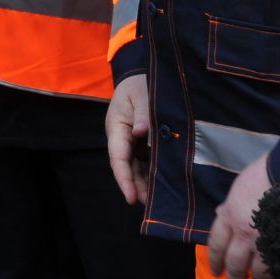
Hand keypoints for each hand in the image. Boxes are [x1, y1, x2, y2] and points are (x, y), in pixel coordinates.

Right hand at [106, 74, 152, 205]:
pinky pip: (146, 160)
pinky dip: (152, 172)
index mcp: (117, 127)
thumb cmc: (140, 82)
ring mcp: (132, 140)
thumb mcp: (143, 93)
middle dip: (136, 187)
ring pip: (136, 167)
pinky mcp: (143, 140)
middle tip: (150, 205)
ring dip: (144, 183)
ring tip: (156, 200)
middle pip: (127, 167)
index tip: (131, 198)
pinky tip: (162, 184)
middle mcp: (122, 137)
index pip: (118, 158)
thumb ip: (144, 112)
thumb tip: (141, 132)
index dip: (124, 179)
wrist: (140, 73)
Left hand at [206, 153, 274, 278]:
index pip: (216, 243)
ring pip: (257, 272)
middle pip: (234, 262)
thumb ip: (230, 205)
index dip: (215, 260)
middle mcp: (243, 233)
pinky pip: (277, 268)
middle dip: (234, 278)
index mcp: (229, 216)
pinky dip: (276, 277)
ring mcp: (264, 241)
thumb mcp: (239, 187)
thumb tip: (221, 213)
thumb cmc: (264, 174)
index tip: (216, 271)